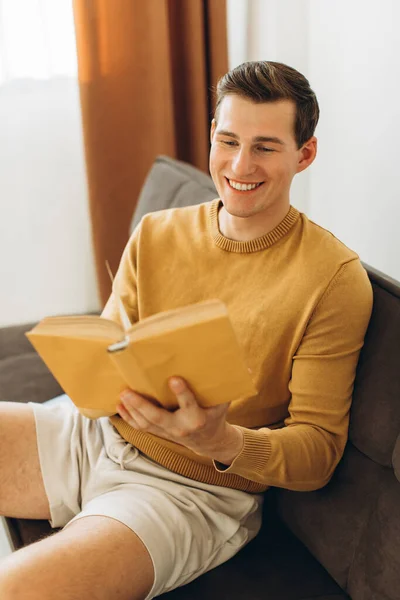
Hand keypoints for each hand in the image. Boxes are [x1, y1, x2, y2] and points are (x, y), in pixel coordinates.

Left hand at [117, 377, 242, 463]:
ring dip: (131, 410)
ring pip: (145, 423)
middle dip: (142, 405)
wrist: (210, 442)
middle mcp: (180, 427)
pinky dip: (128, 417)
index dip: (182, 393)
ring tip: (121, 395)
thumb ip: (231, 386)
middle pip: (158, 418)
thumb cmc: (215, 414)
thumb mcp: (224, 402)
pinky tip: (119, 406)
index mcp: (198, 417)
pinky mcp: (159, 433)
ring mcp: (167, 432)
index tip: (174, 379)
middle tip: (128, 391)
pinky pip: (141, 427)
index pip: (189, 404)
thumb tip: (246, 368)